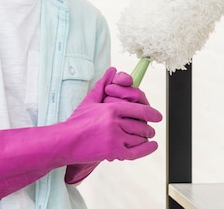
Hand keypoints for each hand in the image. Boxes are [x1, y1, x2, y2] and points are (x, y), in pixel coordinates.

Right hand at [0, 68, 161, 198]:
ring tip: (146, 137)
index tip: (158, 116)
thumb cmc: (76, 121)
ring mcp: (115, 139)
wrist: (66, 141)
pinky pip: (136, 152)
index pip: (139, 109)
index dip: (151, 113)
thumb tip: (112, 70)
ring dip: (145, 138)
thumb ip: (103, 84)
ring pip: (139, 138)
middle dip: (148, 128)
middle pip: (141, 126)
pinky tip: (152, 146)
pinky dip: (147, 149)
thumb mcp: (90, 100)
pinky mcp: (113, 152)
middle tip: (149, 129)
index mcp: (111, 109)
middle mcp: (115, 123)